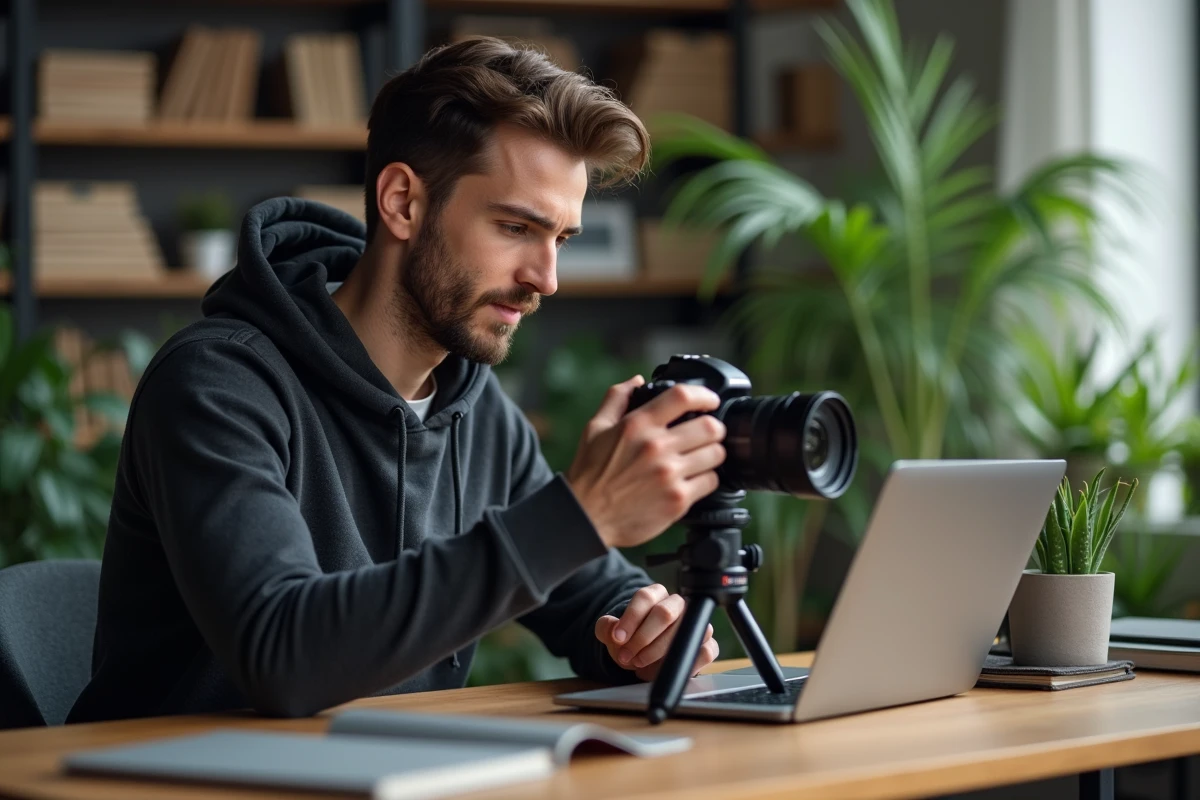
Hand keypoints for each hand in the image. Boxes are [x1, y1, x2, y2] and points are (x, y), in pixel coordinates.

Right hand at [565, 376, 726, 548]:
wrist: (587, 517)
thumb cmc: (591, 474)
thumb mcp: (595, 428)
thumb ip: (616, 399)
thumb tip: (637, 381)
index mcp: (637, 425)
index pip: (682, 397)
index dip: (704, 395)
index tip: (710, 400)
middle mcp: (656, 447)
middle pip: (710, 427)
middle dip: (713, 428)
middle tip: (707, 434)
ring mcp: (669, 475)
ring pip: (716, 454)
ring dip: (712, 454)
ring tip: (700, 457)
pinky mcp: (678, 500)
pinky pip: (711, 482)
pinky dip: (706, 479)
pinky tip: (693, 479)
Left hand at [594, 584, 718, 681]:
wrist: (646, 656)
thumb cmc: (632, 639)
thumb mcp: (613, 633)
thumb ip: (607, 627)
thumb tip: (612, 628)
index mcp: (656, 595)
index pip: (646, 597)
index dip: (631, 618)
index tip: (618, 637)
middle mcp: (678, 605)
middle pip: (664, 613)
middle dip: (642, 638)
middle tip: (627, 655)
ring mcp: (695, 624)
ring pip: (684, 632)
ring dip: (659, 652)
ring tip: (640, 665)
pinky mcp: (707, 645)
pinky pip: (704, 651)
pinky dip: (683, 664)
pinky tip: (664, 670)